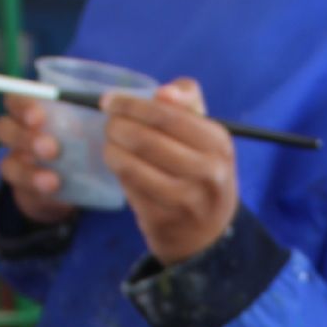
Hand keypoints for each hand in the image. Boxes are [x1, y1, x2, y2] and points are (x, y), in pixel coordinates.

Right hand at [0, 92, 75, 223]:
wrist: (76, 181)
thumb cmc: (79, 141)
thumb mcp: (84, 127)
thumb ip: (85, 118)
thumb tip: (105, 106)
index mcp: (28, 111)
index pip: (15, 100)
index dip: (22, 107)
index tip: (38, 117)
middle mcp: (15, 134)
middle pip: (3, 128)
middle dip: (24, 138)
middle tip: (51, 148)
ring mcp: (15, 162)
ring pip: (6, 164)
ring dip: (29, 172)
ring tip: (53, 180)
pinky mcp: (21, 188)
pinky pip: (21, 189)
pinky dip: (37, 190)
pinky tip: (54, 191)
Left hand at [102, 78, 237, 266]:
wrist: (210, 234)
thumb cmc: (203, 171)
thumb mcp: (206, 134)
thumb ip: (187, 101)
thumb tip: (163, 92)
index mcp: (218, 143)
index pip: (166, 115)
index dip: (131, 105)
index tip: (109, 101)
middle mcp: (208, 172)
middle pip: (146, 140)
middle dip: (117, 127)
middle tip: (109, 124)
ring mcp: (187, 200)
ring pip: (133, 166)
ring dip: (112, 151)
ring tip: (110, 144)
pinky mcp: (165, 220)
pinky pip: (130, 189)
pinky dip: (119, 174)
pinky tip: (120, 167)